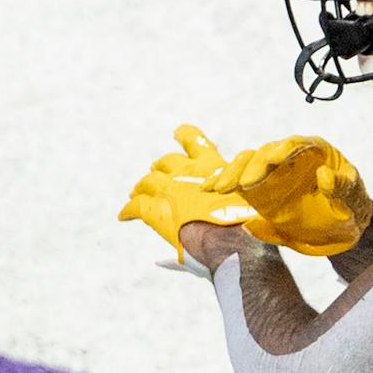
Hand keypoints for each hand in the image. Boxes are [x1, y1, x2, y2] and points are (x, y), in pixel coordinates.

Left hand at [117, 125, 263, 274]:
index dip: (185, 135)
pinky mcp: (155, 210)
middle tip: (155, 172)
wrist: (232, 240)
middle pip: (167, 162)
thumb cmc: (248, 224)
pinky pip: (136, 206)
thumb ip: (236, 198)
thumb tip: (239, 211)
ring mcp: (170, 189)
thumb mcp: (248, 201)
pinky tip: (123, 215)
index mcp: (213, 165)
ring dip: (142, 186)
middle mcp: (188, 171)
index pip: (195, 142)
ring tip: (136, 191)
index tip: (177, 132)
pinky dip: (129, 209)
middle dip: (160, 167)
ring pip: (148, 181)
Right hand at [206, 135, 371, 256]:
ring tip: (216, 187)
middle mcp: (289, 157)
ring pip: (247, 164)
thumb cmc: (351, 205)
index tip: (271, 161)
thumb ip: (342, 188)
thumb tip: (325, 176)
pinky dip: (225, 183)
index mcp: (315, 151)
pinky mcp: (261, 189)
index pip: (295, 145)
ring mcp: (272, 172)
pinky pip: (239, 181)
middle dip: (250, 167)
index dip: (281, 151)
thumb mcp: (355, 199)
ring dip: (232, 174)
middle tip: (240, 184)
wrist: (342, 226)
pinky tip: (209, 188)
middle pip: (264, 154)